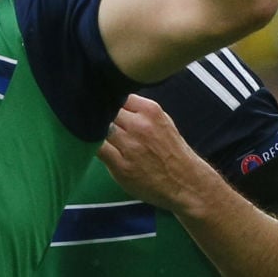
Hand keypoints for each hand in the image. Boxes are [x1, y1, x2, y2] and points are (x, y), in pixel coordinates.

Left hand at [97, 94, 216, 212]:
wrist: (186, 182)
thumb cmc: (171, 151)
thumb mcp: (161, 120)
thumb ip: (137, 109)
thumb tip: (111, 99)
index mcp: (150, 110)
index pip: (115, 94)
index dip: (105, 100)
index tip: (99, 105)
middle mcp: (140, 125)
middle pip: (105, 110)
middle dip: (98, 115)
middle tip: (92, 121)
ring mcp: (130, 146)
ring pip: (98, 128)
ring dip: (92, 131)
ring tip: (91, 134)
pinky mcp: (121, 166)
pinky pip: (97, 149)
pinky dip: (90, 146)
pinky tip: (90, 146)